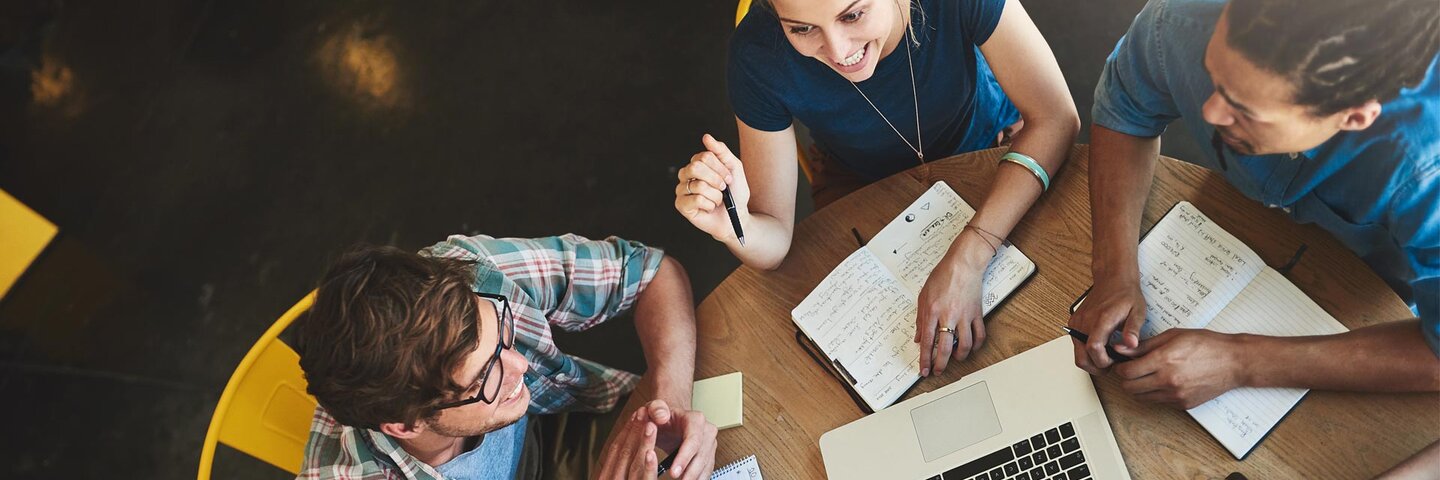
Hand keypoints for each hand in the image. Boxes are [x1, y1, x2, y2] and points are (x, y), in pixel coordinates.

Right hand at [596, 406, 659, 479]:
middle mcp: (614, 479)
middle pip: (624, 453)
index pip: (616, 449)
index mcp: (608, 476)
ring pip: (635, 464)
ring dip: (643, 443)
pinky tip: (651, 453)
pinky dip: (648, 467)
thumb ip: (621, 468)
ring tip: (650, 425)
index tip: (636, 414)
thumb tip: (628, 445)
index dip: (626, 430)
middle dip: (634, 430)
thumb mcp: (618, 477)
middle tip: (643, 411)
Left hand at [646, 400, 717, 479]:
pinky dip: (697, 478)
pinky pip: (706, 469)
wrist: (670, 420)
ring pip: (706, 465)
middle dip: (690, 472)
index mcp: (695, 419)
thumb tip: (662, 416)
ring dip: (695, 477)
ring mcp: (709, 444)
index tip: (673, 472)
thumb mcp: (654, 408)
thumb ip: (656, 409)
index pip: (693, 440)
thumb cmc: (662, 416)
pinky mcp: (709, 454)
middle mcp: (707, 431)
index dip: (684, 457)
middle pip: (702, 455)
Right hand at [674, 134, 750, 242]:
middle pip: (696, 167)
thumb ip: (721, 151)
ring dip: (715, 195)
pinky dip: (709, 205)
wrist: (736, 217)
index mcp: (697, 163)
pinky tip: (709, 208)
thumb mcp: (733, 168)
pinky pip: (696, 199)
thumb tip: (706, 137)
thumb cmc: (735, 193)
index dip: (720, 168)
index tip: (728, 178)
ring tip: (717, 200)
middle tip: (723, 188)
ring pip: (698, 185)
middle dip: (716, 179)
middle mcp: (686, 174)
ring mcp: (682, 189)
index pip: (704, 156)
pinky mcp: (681, 205)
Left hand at [914, 232, 990, 375]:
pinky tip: (971, 348)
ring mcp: (964, 316)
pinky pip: (979, 335)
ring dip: (959, 357)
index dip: (925, 359)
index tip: (924, 370)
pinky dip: (976, 345)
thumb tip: (918, 338)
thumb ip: (920, 319)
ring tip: (954, 359)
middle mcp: (948, 316)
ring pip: (964, 346)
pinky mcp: (977, 314)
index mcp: (932, 312)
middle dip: (940, 364)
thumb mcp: (923, 296)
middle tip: (938, 372)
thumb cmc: (943, 276)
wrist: (963, 264)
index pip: (927, 342)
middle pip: (944, 348)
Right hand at [1068, 276, 1146, 373]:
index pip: (1094, 348)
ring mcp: (1077, 323)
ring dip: (1091, 360)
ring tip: (1107, 356)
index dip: (1103, 361)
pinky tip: (1101, 346)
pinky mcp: (1074, 323)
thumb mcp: (1137, 311)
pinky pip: (1076, 345)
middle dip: (1095, 367)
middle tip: (1110, 365)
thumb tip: (1131, 344)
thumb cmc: (1125, 294)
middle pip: (1081, 357)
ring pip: (1077, 353)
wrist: (1112, 278)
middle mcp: (1085, 322)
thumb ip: (1133, 329)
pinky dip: (1086, 351)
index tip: (1114, 361)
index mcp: (1101, 319)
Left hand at [1113, 329, 1250, 408]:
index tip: (1122, 363)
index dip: (1119, 368)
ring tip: (1147, 375)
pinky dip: (1156, 393)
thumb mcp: (1173, 336)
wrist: (1234, 362)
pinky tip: (1164, 381)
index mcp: (1164, 360)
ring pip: (1142, 398)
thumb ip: (1144, 345)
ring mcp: (1176, 395)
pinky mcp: (1183, 404)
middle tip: (1131, 370)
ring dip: (1139, 388)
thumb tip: (1121, 349)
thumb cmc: (1206, 344)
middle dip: (1126, 379)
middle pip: (1130, 388)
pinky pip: (1159, 402)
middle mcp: (1168, 381)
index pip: (1127, 372)